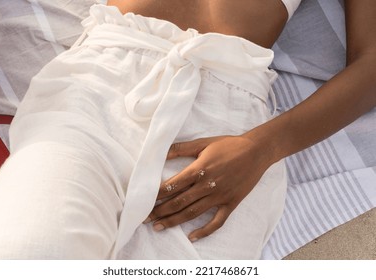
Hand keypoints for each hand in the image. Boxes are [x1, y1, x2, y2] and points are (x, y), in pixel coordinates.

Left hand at [144, 134, 270, 241]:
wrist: (257, 151)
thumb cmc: (229, 145)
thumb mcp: (203, 143)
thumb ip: (181, 148)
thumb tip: (161, 151)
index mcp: (200, 169)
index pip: (173, 185)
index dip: (157, 194)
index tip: (144, 201)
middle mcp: (207, 185)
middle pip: (179, 202)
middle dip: (160, 211)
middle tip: (144, 218)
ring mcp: (220, 197)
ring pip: (193, 213)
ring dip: (174, 221)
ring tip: (158, 227)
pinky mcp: (231, 203)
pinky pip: (217, 221)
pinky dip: (205, 231)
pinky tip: (192, 237)